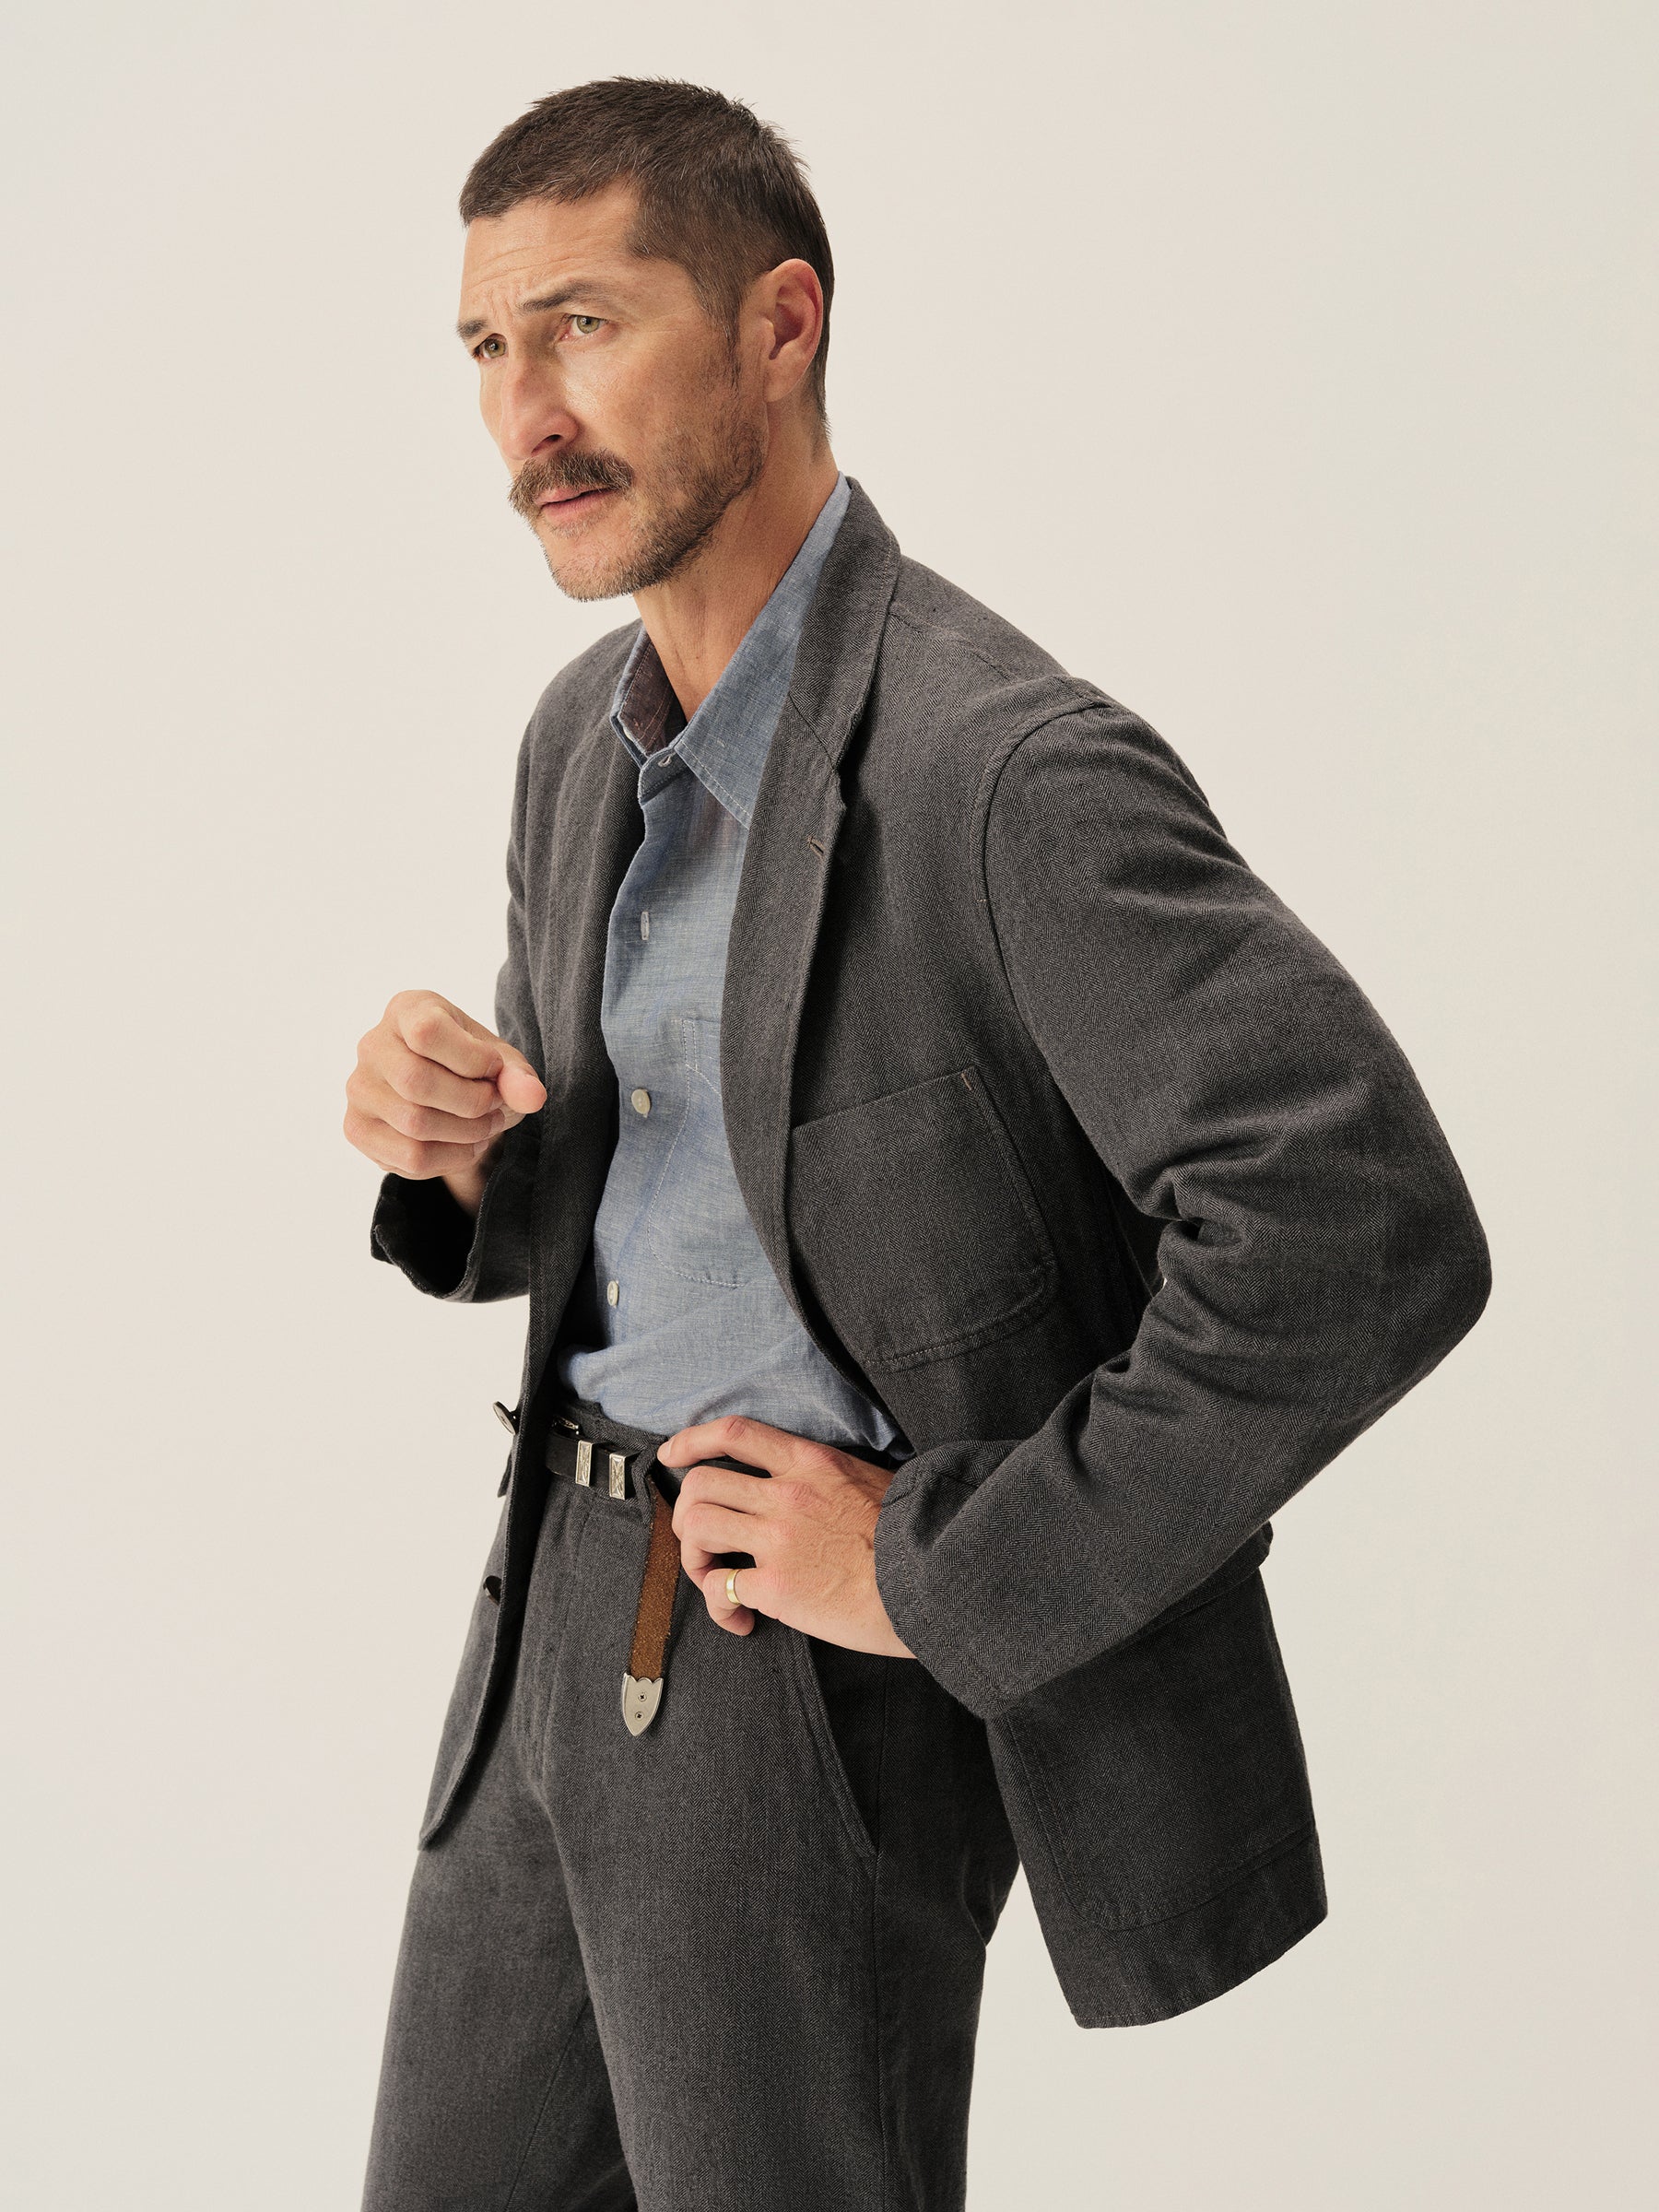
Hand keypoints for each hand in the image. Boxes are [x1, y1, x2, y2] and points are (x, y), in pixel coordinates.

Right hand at [344, 989, 545, 1215]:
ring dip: (466, 1134)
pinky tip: (464, 1145)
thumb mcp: (501, 1062)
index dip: (472, 1059)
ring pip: (414, 1124)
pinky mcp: (357, 1128)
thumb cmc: (471, 1066)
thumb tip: (532, 1097)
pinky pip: (408, 1158)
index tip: (494, 1067)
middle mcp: (372, 1045)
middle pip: (417, 1083)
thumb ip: (518, 1075)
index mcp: (406, 1010)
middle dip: (472, 1103)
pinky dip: (450, 1158)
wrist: (445, 1094)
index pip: (427, 1033)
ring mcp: (359, 1088)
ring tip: (485, 1127)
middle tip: (495, 1107)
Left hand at [660, 1415, 913, 1656]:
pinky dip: (718, 1607)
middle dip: (688, 1515)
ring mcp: (778, 1540)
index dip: (693, 1440)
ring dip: (694, 1558)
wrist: (936, 1581)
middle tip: (703, 1542)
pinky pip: (719, 1590)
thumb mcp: (871, 1481)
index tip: (673, 1454)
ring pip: (697, 1530)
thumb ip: (828, 1479)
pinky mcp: (777, 1588)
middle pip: (701, 1485)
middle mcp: (787, 1494)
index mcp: (811, 1463)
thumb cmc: (913, 1537)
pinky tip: (740, 1621)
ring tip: (716, 1579)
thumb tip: (810, 1490)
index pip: (737, 1433)